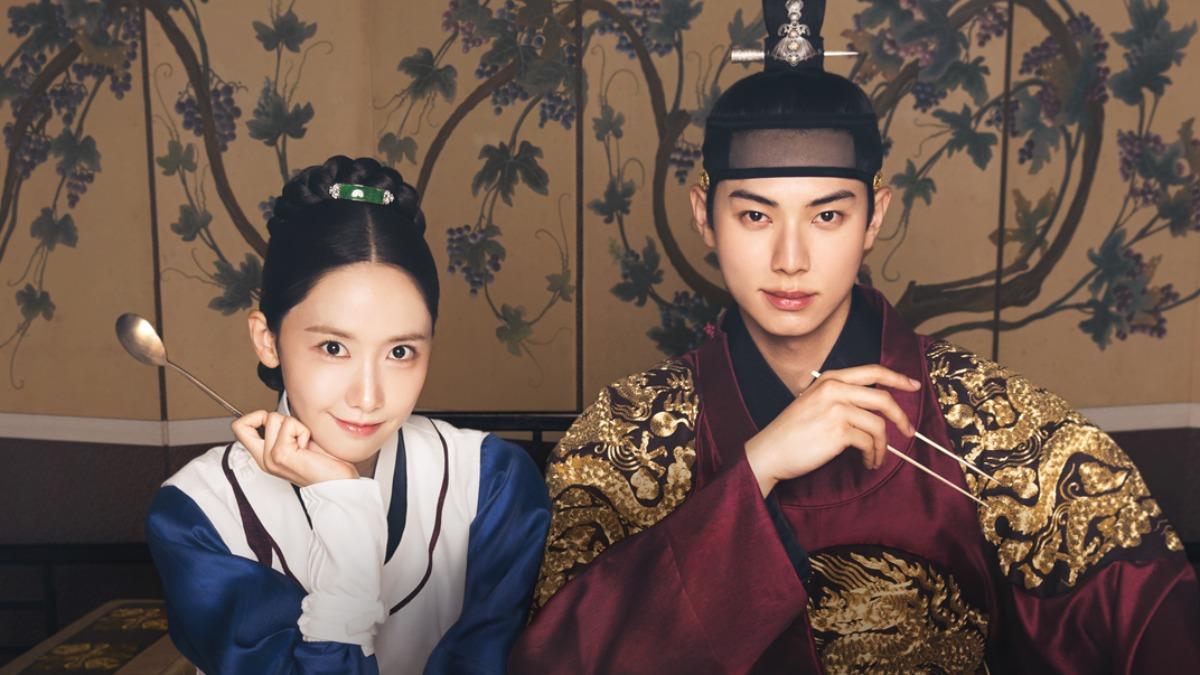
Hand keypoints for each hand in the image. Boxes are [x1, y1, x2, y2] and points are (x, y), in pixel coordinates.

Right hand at [232, 411, 357, 486]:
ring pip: (273, 418)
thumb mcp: (297, 443)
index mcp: (266, 456)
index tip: (274, 421)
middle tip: (288, 430)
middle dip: (267, 416)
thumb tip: (281, 413)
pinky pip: (289, 425)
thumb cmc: (325, 463)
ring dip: (294, 424)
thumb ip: (284, 431)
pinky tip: (307, 445)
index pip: (240, 429)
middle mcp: (264, 459)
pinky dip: (302, 430)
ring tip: (304, 440)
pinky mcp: (281, 454)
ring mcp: (270, 458)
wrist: (337, 482)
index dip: (253, 417)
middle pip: (242, 424)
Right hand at [744, 365, 919, 497]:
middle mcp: (834, 389)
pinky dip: (872, 456)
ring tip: (876, 458)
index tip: (914, 385)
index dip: (897, 377)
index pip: (872, 371)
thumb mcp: (814, 402)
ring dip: (883, 446)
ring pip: (879, 425)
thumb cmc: (791, 432)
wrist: (769, 451)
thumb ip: (841, 397)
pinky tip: (866, 463)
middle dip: (901, 416)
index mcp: (830, 379)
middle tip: (908, 431)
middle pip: (883, 398)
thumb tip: (876, 409)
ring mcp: (836, 409)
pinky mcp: (838, 431)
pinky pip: (869, 443)